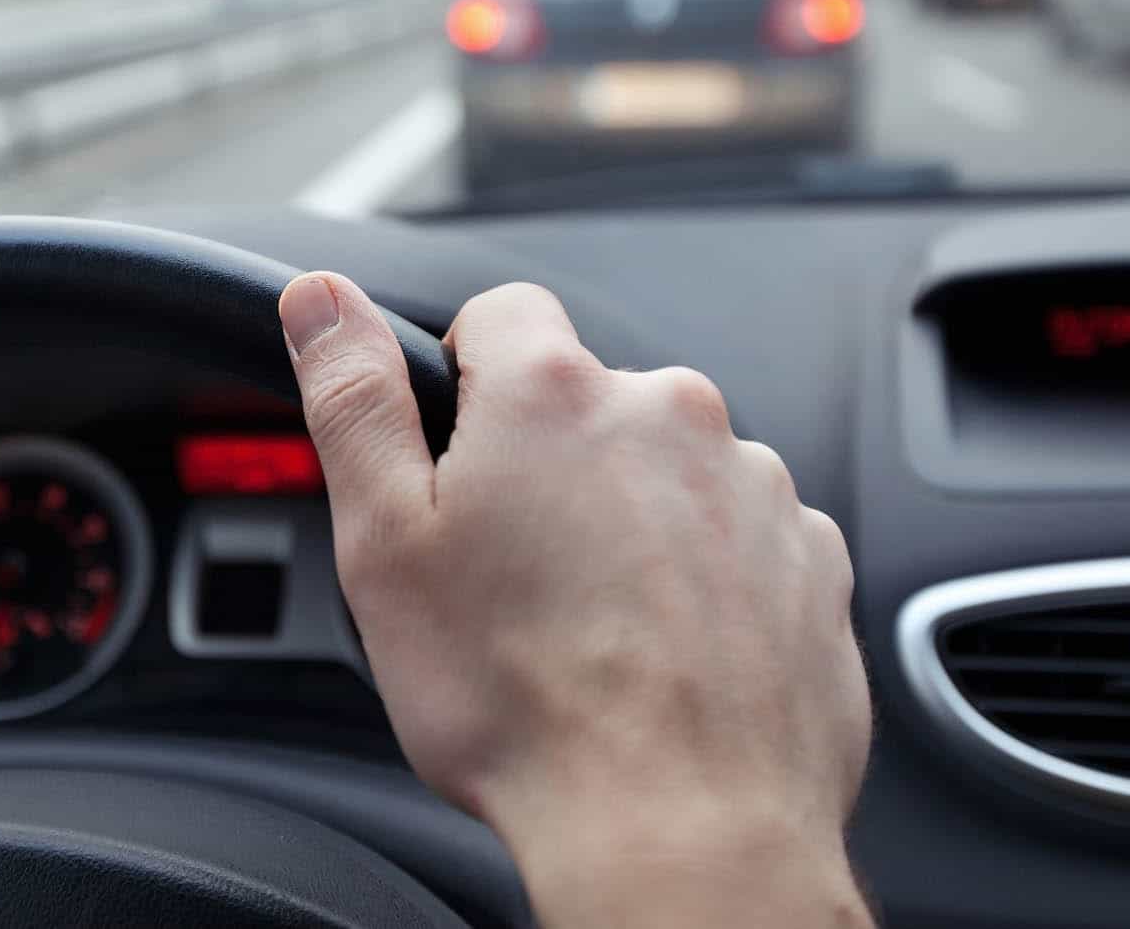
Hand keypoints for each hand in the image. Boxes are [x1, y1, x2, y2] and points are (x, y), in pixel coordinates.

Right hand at [279, 275, 871, 927]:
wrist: (680, 829)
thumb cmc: (525, 704)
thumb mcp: (385, 543)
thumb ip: (353, 399)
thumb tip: (319, 300)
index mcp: (554, 395)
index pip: (499, 313)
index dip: (462, 380)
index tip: (455, 459)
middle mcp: (671, 415)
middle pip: (587, 402)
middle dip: (547, 467)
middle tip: (510, 574)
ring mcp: (755, 486)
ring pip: (666, 473)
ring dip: (629, 523)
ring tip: (591, 631)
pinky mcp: (810, 559)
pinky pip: (739, 540)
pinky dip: (702, 580)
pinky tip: (661, 655)